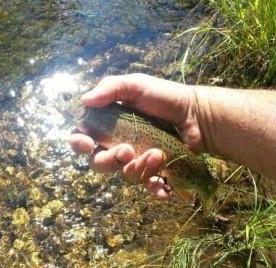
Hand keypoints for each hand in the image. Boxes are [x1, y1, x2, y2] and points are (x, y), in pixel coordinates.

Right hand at [68, 73, 203, 199]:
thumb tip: (83, 100)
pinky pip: (149, 186)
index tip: (88, 143)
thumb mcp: (137, 85)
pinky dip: (155, 189)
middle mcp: (118, 145)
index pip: (83, 138)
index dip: (79, 143)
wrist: (197, 113)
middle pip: (99, 163)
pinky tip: (163, 188)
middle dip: (109, 160)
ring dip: (139, 167)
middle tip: (127, 150)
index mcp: (108, 125)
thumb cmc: (164, 97)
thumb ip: (110, 88)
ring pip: (125, 174)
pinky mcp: (156, 172)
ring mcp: (137, 160)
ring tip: (158, 153)